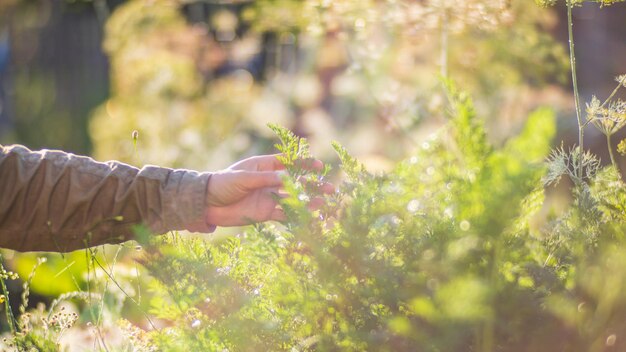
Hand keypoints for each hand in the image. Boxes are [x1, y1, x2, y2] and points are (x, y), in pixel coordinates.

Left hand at [203, 154, 332, 226]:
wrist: (207, 204)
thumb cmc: (223, 183)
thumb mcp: (244, 178)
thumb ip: (265, 179)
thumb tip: (287, 178)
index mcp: (264, 166)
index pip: (289, 163)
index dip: (305, 164)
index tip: (319, 166)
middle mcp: (269, 181)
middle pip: (296, 182)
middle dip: (313, 185)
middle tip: (330, 187)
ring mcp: (269, 197)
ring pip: (293, 199)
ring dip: (309, 201)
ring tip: (324, 203)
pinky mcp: (265, 213)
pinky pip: (284, 214)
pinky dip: (296, 215)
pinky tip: (309, 216)